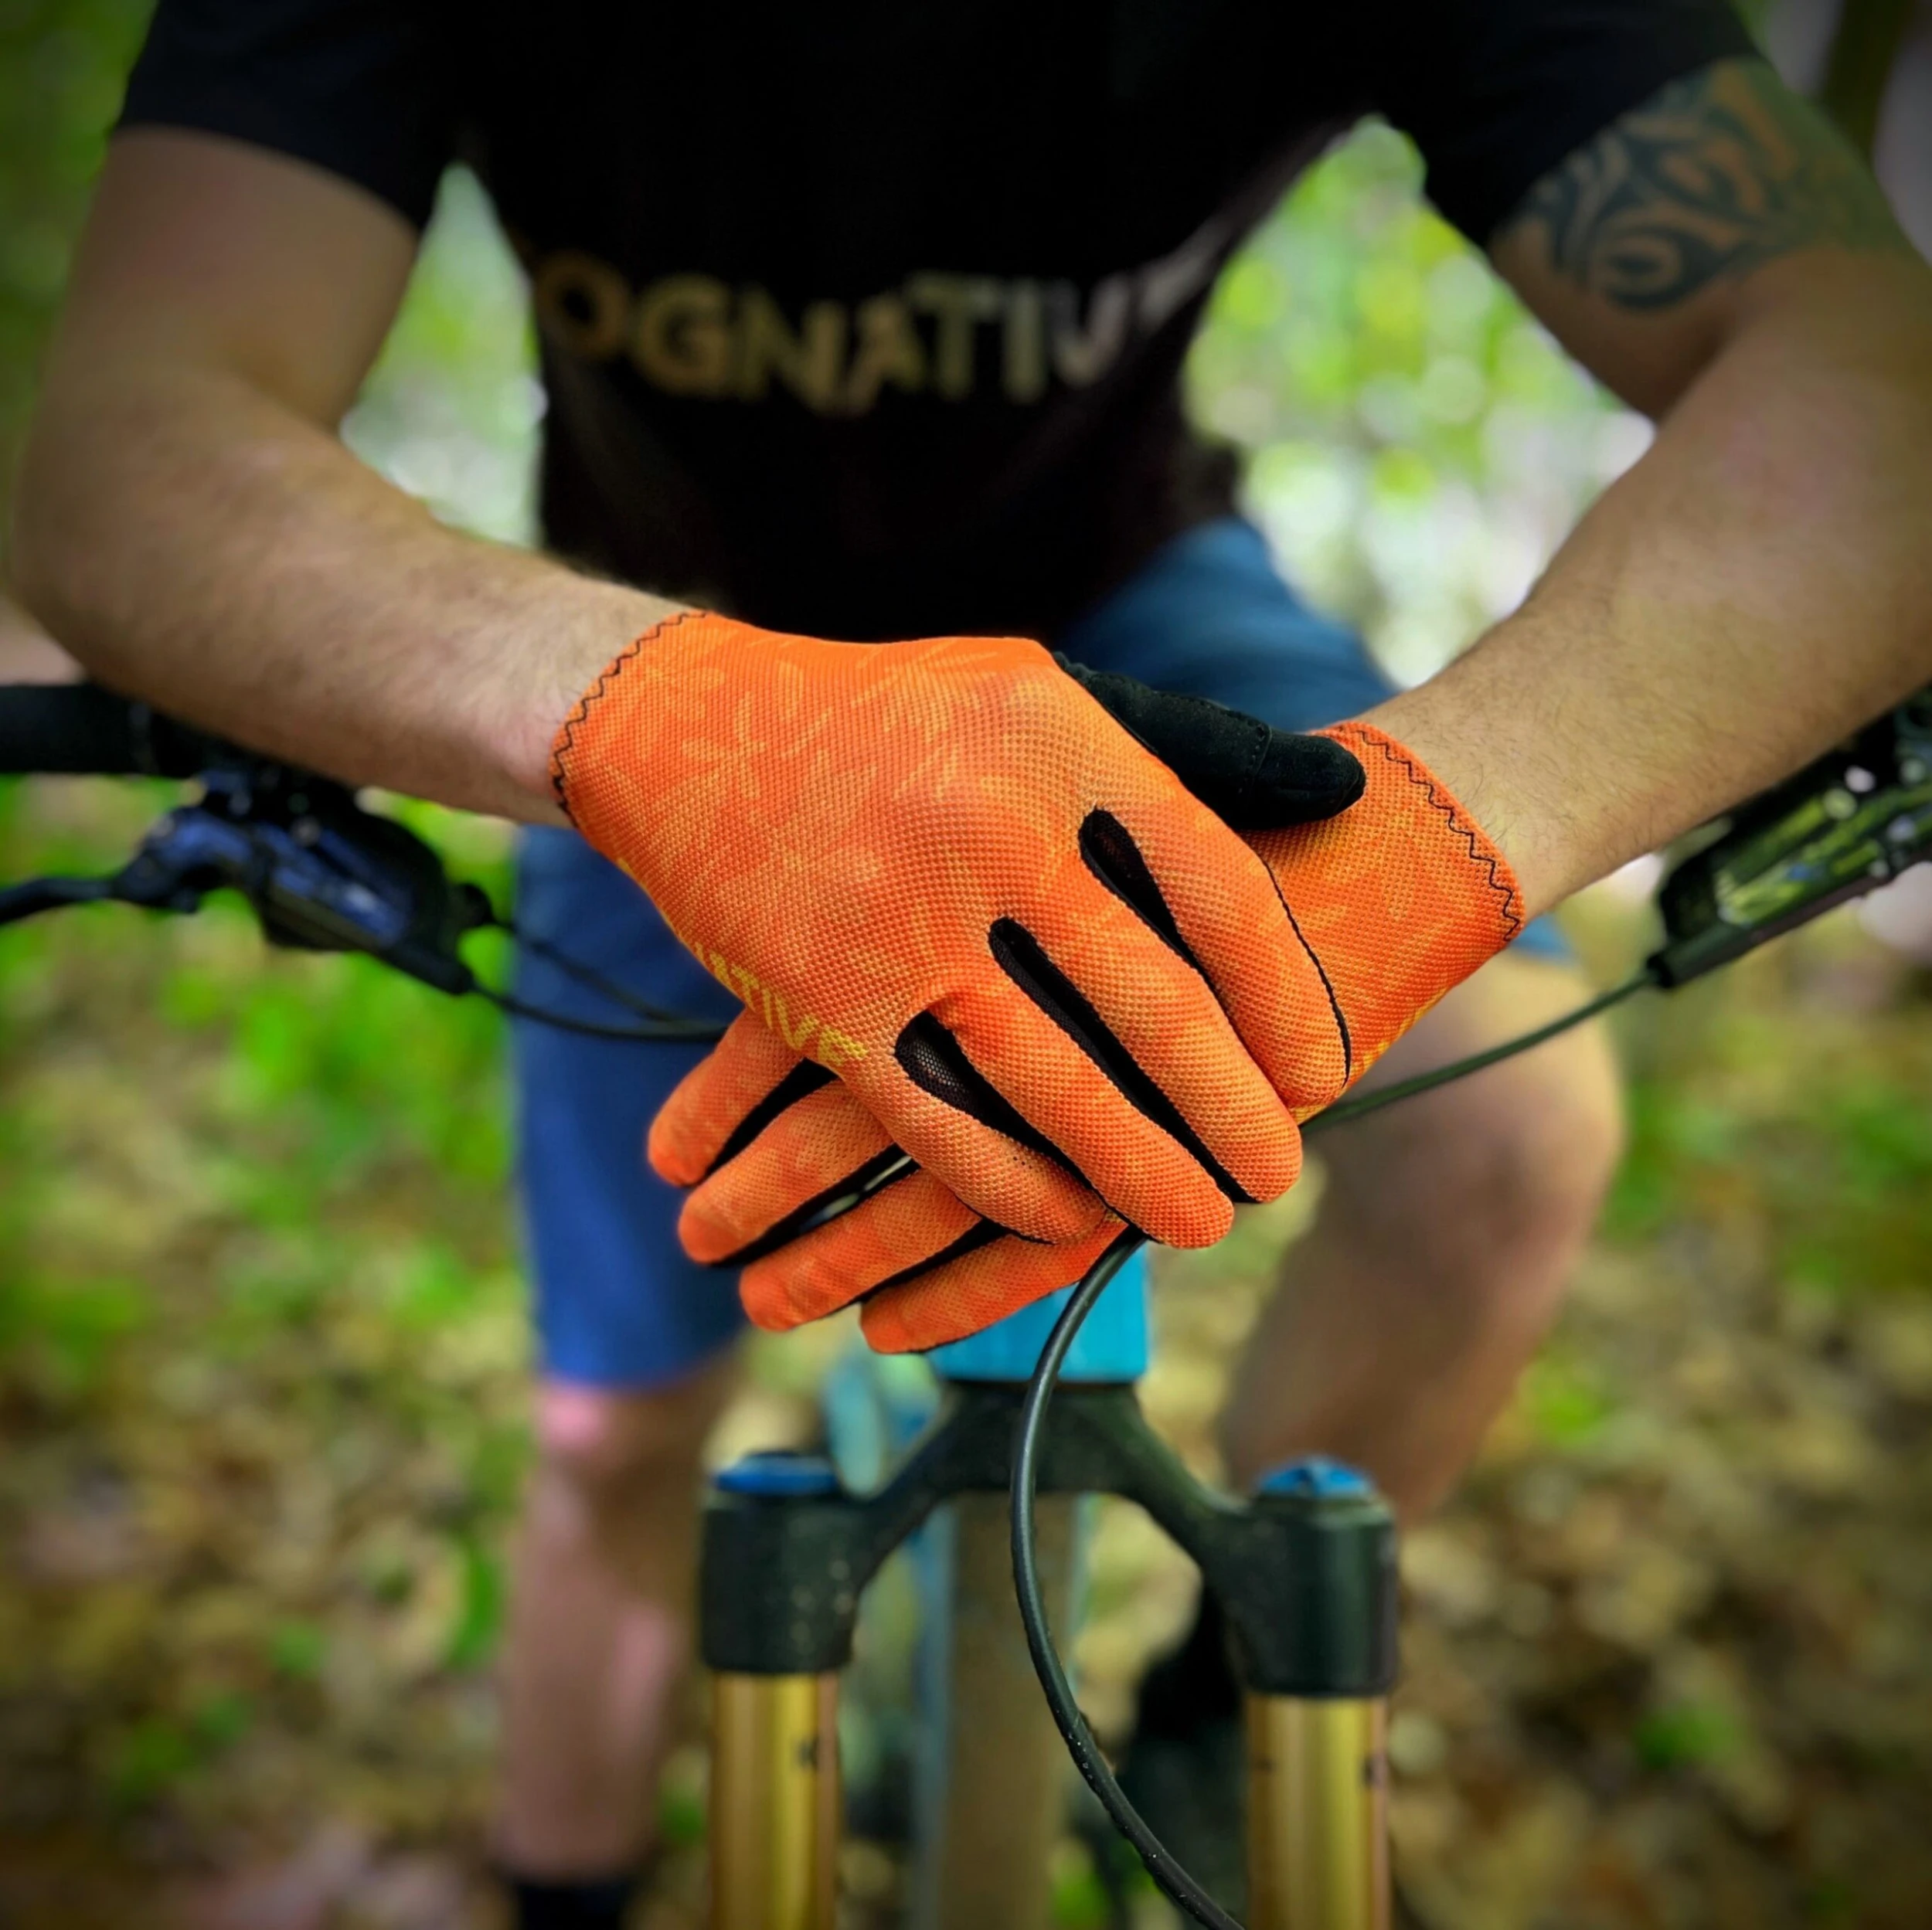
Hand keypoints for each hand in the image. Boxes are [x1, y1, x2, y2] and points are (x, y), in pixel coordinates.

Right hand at [647, 718, 1526, 1350]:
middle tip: (1278, 1171)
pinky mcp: (828, 998)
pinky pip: (938, 1118)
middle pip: (1148, 997)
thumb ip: (1186, 743)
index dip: (1281, 991)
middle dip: (1226, 1104)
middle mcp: (991, 827)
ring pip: (1049, 1079)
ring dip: (1133, 1167)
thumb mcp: (1038, 690)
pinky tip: (1065, 1220)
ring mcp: (904, 918)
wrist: (689, 733)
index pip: (1213, 884)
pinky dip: (1006, 1182)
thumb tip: (1342, 784)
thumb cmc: (894, 716)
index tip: (1316, 1064)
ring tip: (1198, 1222)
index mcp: (1060, 741)